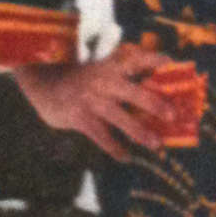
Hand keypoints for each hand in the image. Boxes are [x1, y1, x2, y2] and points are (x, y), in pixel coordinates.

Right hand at [11, 42, 171, 160]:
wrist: (42, 85)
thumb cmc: (81, 81)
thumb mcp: (99, 70)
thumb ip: (123, 78)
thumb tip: (157, 98)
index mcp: (110, 66)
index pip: (135, 59)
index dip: (153, 59)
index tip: (170, 61)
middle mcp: (103, 81)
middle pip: (134, 92)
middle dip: (155, 103)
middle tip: (172, 115)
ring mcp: (92, 100)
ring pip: (121, 119)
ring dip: (141, 132)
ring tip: (157, 144)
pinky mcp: (81, 118)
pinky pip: (103, 137)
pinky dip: (115, 149)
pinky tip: (126, 157)